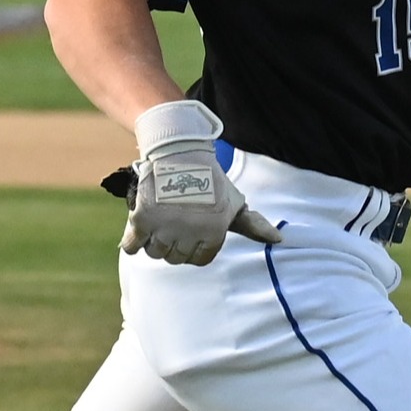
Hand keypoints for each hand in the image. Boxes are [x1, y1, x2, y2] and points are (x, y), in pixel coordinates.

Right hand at [121, 100, 282, 264]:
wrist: (179, 152)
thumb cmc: (209, 180)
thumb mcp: (234, 202)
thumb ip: (253, 224)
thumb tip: (278, 239)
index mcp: (214, 233)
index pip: (199, 259)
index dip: (194, 246)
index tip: (191, 229)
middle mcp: (190, 234)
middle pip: (175, 258)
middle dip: (174, 243)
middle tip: (174, 222)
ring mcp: (164, 228)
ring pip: (155, 253)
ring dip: (155, 241)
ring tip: (160, 221)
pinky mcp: (141, 220)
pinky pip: (132, 246)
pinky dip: (132, 242)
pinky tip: (139, 231)